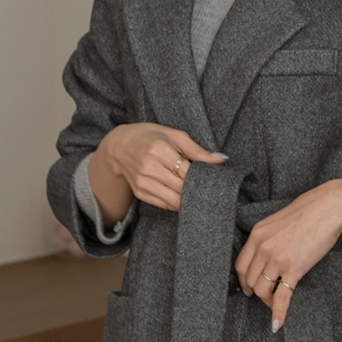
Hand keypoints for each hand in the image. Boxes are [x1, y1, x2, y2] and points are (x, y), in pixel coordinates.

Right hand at [90, 120, 224, 218]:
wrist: (120, 146)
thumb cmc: (150, 137)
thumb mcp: (173, 135)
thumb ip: (197, 150)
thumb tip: (221, 160)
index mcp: (159, 150)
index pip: (187, 171)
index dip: (200, 178)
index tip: (211, 180)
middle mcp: (149, 168)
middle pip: (181, 188)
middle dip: (195, 191)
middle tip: (206, 190)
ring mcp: (143, 183)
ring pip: (174, 201)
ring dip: (187, 200)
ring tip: (195, 194)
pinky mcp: (140, 193)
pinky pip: (164, 205)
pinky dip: (176, 203)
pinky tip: (181, 196)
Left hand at [236, 178, 341, 334]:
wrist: (329, 207)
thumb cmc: (308, 211)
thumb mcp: (278, 221)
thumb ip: (268, 239)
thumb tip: (266, 257)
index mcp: (257, 234)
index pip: (240, 266)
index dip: (243, 281)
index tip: (249, 287)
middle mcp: (263, 247)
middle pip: (250, 281)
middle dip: (256, 292)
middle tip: (264, 296)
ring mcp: (277, 259)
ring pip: (262, 291)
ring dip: (267, 301)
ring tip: (275, 303)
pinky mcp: (293, 269)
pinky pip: (281, 297)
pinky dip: (278, 313)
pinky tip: (277, 324)